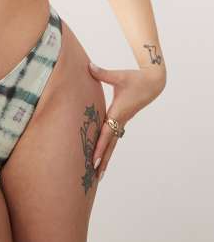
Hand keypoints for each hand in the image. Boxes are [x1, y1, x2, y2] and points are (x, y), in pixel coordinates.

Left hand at [87, 61, 165, 179]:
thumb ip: (102, 73)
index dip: (100, 146)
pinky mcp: (123, 119)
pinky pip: (114, 135)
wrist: (153, 82)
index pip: (107, 133)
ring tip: (98, 171)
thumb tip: (88, 66)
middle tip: (95, 175)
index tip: (93, 160)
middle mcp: (120, 120)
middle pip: (110, 144)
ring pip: (113, 142)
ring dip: (106, 156)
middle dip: (103, 159)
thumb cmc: (135, 78)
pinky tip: (103, 152)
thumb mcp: (119, 75)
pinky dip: (108, 145)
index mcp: (118, 113)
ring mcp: (122, 121)